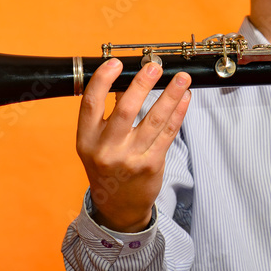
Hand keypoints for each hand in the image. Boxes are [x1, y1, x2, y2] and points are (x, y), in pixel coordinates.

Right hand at [75, 58, 191, 231]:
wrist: (118, 207)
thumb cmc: (107, 168)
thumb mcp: (95, 144)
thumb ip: (107, 115)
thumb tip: (124, 81)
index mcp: (86, 140)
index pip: (90, 103)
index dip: (103, 80)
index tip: (116, 62)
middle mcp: (106, 150)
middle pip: (126, 109)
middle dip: (142, 84)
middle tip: (154, 66)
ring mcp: (130, 158)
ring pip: (154, 120)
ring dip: (171, 95)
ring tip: (181, 78)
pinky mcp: (151, 164)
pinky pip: (169, 133)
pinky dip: (179, 112)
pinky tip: (185, 98)